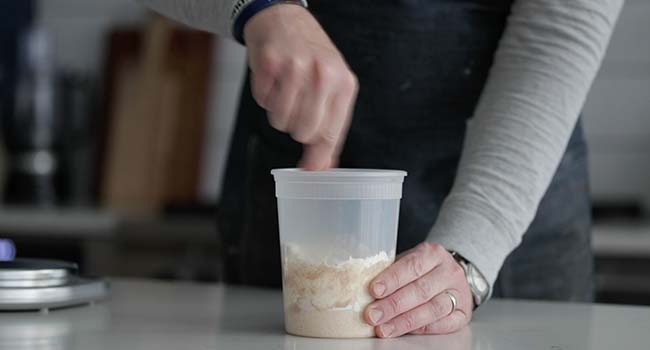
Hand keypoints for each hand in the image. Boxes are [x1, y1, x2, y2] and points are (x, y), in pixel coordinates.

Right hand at [244, 5, 357, 169]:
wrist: (285, 21)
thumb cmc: (311, 57)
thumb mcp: (333, 86)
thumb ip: (330, 126)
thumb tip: (322, 165)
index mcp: (343, 83)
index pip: (331, 133)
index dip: (319, 154)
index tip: (312, 169)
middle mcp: (323, 75)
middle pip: (304, 132)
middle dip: (296, 128)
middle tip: (297, 110)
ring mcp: (295, 69)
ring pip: (281, 121)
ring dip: (279, 113)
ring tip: (285, 92)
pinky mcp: (270, 64)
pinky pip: (263, 102)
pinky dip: (265, 97)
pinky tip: (274, 81)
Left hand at [364, 242, 473, 337]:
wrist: (452, 274)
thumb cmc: (423, 269)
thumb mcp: (409, 261)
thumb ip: (391, 271)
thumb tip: (362, 288)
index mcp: (433, 253)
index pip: (412, 266)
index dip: (392, 279)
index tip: (373, 290)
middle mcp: (449, 272)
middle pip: (420, 290)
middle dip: (393, 305)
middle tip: (372, 315)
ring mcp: (458, 293)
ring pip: (432, 309)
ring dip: (405, 321)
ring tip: (384, 328)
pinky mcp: (463, 313)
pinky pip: (444, 324)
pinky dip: (423, 329)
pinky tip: (405, 331)